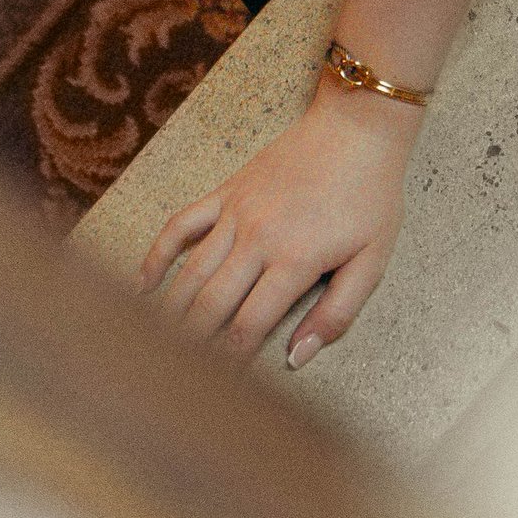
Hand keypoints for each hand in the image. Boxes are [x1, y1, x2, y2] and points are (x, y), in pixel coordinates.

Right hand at [138, 82, 418, 363]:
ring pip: (191, 271)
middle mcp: (258, 238)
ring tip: (155, 347)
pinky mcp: (227, 191)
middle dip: (192, 345)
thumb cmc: (371, 195)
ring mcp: (236, 212)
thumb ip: (337, 314)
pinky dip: (158, 254)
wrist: (358, 126)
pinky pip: (181, 224)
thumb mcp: (373, 260)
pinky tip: (144, 284)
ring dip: (171, 312)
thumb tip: (298, 358)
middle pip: (211, 304)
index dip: (231, 364)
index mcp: (294, 260)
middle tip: (176, 378)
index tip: (220, 391)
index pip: (249, 326)